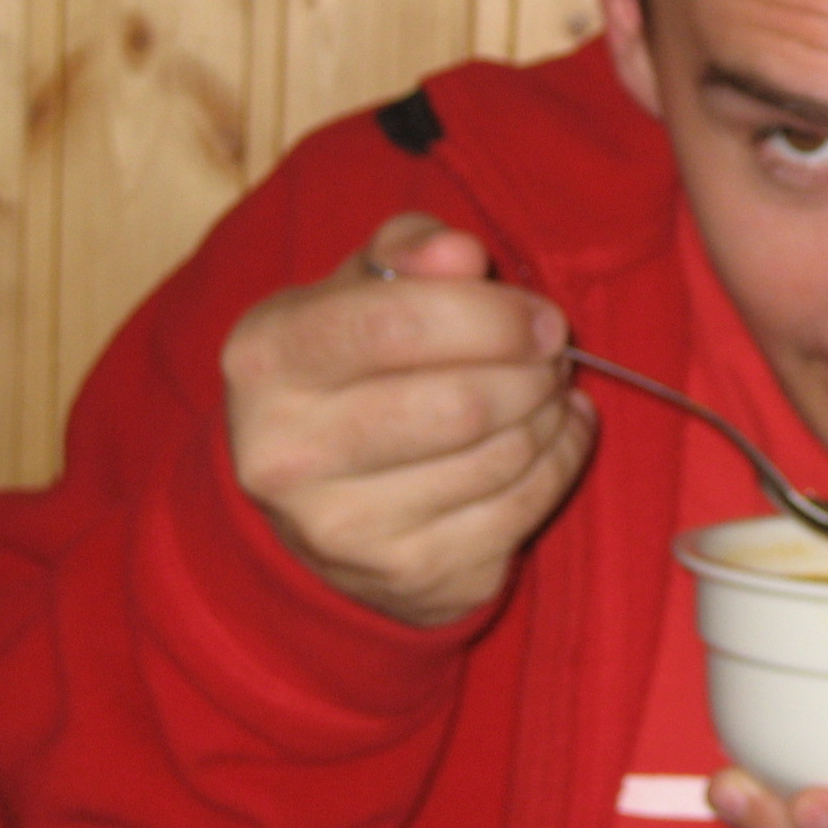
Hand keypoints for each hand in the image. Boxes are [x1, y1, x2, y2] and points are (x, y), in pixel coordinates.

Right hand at [222, 212, 596, 625]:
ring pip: (498, 459)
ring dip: (551, 414)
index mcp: (266, 359)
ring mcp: (341, 529)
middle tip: (552, 353)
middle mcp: (285, 454)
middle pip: (460, 404)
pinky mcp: (404, 577)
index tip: (540, 316)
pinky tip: (559, 435)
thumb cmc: (353, 363)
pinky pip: (519, 511)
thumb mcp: (360, 287)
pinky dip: (560, 463)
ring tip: (551, 390)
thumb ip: (409, 250)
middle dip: (533, 370)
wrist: (316, 497)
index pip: (395, 324)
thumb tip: (461, 254)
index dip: (492, 315)